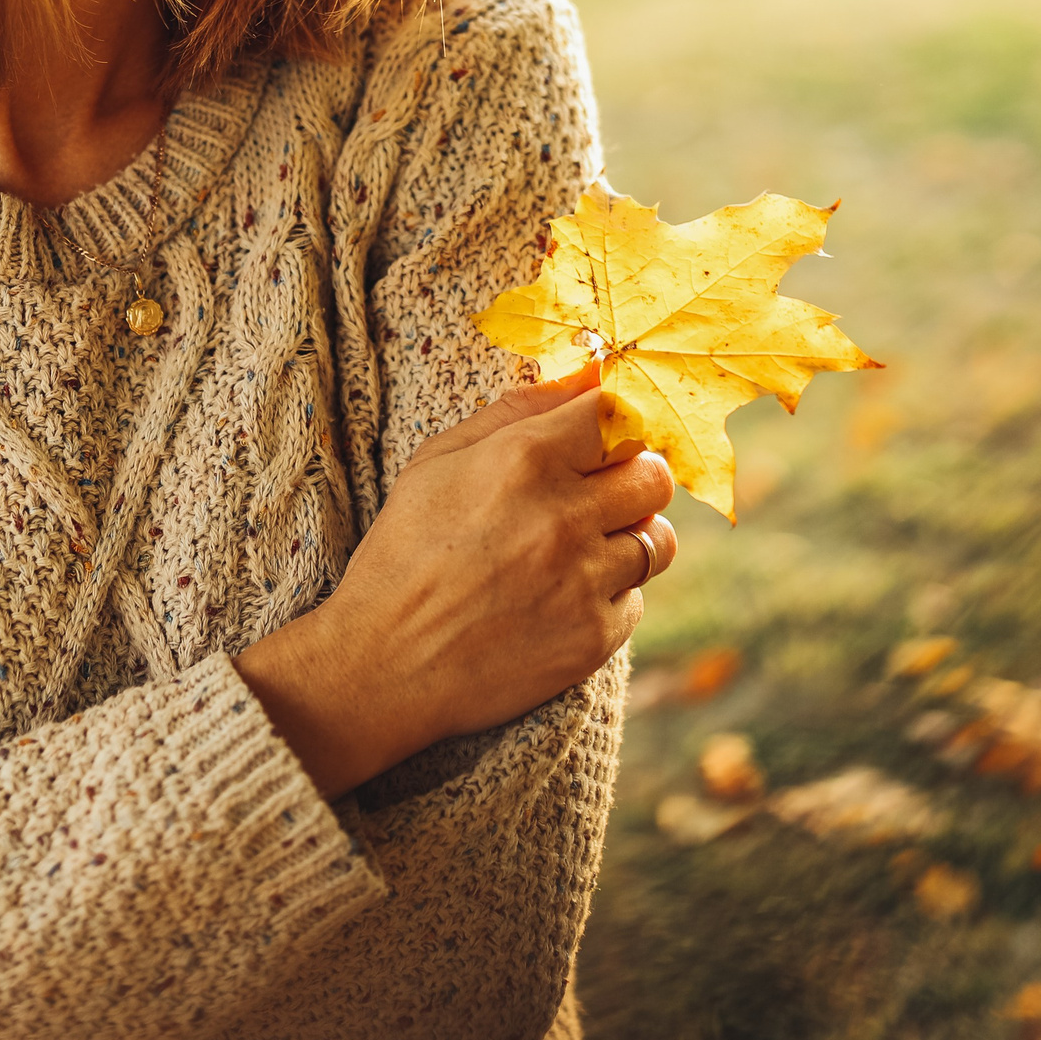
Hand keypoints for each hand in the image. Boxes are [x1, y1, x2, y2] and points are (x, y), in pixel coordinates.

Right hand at [235, 364, 676, 795]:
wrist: (382, 665)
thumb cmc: (404, 552)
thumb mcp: (437, 461)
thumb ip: (515, 411)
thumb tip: (584, 374)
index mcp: (524, 461)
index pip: (618, 414)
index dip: (616, 424)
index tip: (603, 440)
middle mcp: (564, 518)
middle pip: (655, 476)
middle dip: (635, 477)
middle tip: (601, 493)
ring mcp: (583, 582)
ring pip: (658, 540)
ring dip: (631, 537)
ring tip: (585, 549)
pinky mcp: (592, 638)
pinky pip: (635, 600)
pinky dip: (607, 596)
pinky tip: (560, 599)